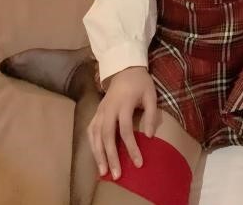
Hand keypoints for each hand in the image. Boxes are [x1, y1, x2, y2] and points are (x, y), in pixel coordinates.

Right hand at [87, 65, 157, 179]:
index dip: (132, 148)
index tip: (138, 163)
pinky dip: (92, 144)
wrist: (125, 68)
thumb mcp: (151, 95)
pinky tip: (96, 156)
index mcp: (123, 104)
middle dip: (111, 156)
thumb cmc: (140, 83)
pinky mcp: (96, 111)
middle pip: (107, 135)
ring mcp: (100, 110)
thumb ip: (152, 114)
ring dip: (98, 154)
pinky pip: (91, 130)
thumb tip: (149, 136)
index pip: (125, 130)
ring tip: (103, 172)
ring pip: (95, 135)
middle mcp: (109, 108)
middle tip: (116, 175)